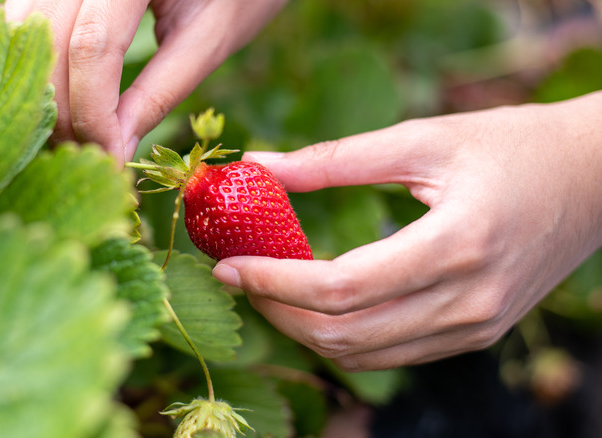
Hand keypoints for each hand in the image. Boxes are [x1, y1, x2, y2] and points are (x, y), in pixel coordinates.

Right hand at [4, 0, 286, 163]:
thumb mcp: (209, 38)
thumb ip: (159, 92)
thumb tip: (112, 150)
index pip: (92, 46)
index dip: (92, 112)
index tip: (110, 159)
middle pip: (47, 39)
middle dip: (61, 110)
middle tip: (88, 159)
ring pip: (24, 28)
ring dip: (42, 90)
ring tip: (75, 135)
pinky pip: (26, 17)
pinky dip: (38, 63)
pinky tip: (62, 99)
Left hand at [213, 92, 601, 370]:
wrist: (593, 178)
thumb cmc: (512, 146)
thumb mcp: (423, 139)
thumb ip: (335, 159)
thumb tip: (261, 167)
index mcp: (457, 245)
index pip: (342, 288)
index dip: (273, 281)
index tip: (227, 265)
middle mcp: (468, 301)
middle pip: (345, 335)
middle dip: (277, 311)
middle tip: (238, 277)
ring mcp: (475, 327)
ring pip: (364, 356)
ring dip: (305, 330)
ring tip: (269, 289)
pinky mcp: (476, 334)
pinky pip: (392, 354)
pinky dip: (345, 336)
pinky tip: (319, 303)